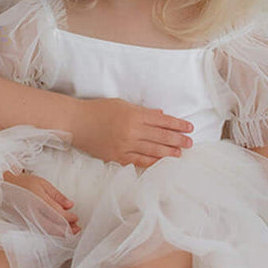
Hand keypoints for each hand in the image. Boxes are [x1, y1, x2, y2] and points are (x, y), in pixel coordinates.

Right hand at [3, 171, 79, 231]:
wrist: (2, 186)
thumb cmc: (22, 182)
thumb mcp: (42, 183)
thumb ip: (57, 195)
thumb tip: (70, 205)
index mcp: (38, 199)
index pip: (58, 214)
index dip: (69, 218)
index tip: (76, 217)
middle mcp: (32, 212)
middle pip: (54, 226)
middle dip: (67, 229)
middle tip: (77, 229)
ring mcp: (27, 219)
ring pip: (46, 231)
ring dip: (60, 233)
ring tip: (69, 232)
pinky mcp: (23, 223)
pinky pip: (39, 231)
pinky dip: (50, 233)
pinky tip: (56, 231)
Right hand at [74, 100, 192, 168]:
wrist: (76, 123)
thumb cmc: (98, 110)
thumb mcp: (122, 104)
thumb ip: (142, 111)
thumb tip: (161, 115)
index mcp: (134, 115)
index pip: (163, 121)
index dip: (178, 124)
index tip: (189, 127)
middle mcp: (132, 131)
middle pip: (161, 136)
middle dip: (178, 140)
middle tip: (190, 142)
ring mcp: (125, 145)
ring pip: (153, 151)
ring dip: (169, 153)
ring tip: (180, 153)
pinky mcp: (117, 156)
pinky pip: (139, 161)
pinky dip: (152, 162)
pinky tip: (162, 162)